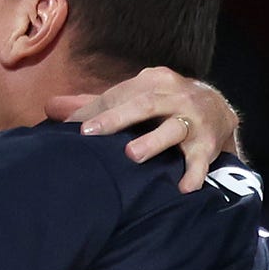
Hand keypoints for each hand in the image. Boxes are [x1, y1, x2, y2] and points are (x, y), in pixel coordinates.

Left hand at [47, 66, 242, 190]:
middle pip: (145, 104)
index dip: (95, 111)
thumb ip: (93, 105)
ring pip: (173, 128)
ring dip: (153, 141)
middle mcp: (174, 95)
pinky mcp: (208, 144)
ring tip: (132, 156)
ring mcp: (193, 119)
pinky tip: (182, 188)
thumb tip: (50, 108)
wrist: (218, 109)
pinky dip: (193, 173)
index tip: (74, 129)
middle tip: (90, 134)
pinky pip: (200, 160)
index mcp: (152, 81)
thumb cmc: (163, 105)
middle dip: (117, 118)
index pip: (118, 95)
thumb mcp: (134, 98)